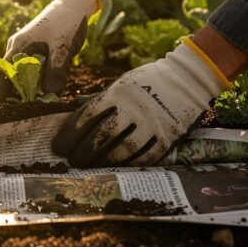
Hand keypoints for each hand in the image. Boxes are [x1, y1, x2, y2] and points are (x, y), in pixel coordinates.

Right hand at [0, 0, 99, 100]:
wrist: (74, 5)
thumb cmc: (66, 23)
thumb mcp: (62, 49)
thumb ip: (55, 73)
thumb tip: (50, 97)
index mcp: (18, 47)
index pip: (3, 74)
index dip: (0, 93)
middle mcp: (18, 49)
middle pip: (10, 76)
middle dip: (13, 95)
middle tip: (18, 114)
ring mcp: (27, 49)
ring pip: (22, 75)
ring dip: (26, 89)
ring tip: (29, 107)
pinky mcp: (37, 51)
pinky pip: (32, 71)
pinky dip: (35, 82)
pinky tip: (42, 93)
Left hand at [52, 40, 231, 166]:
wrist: (188, 79)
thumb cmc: (147, 82)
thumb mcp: (121, 83)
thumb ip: (98, 98)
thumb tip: (72, 106)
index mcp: (118, 93)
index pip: (87, 115)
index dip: (70, 133)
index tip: (59, 146)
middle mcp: (134, 108)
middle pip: (102, 136)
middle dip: (83, 151)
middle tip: (72, 160)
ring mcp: (152, 124)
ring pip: (122, 150)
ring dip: (102, 161)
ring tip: (90, 166)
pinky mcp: (167, 137)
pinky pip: (144, 157)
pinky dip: (127, 164)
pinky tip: (115, 167)